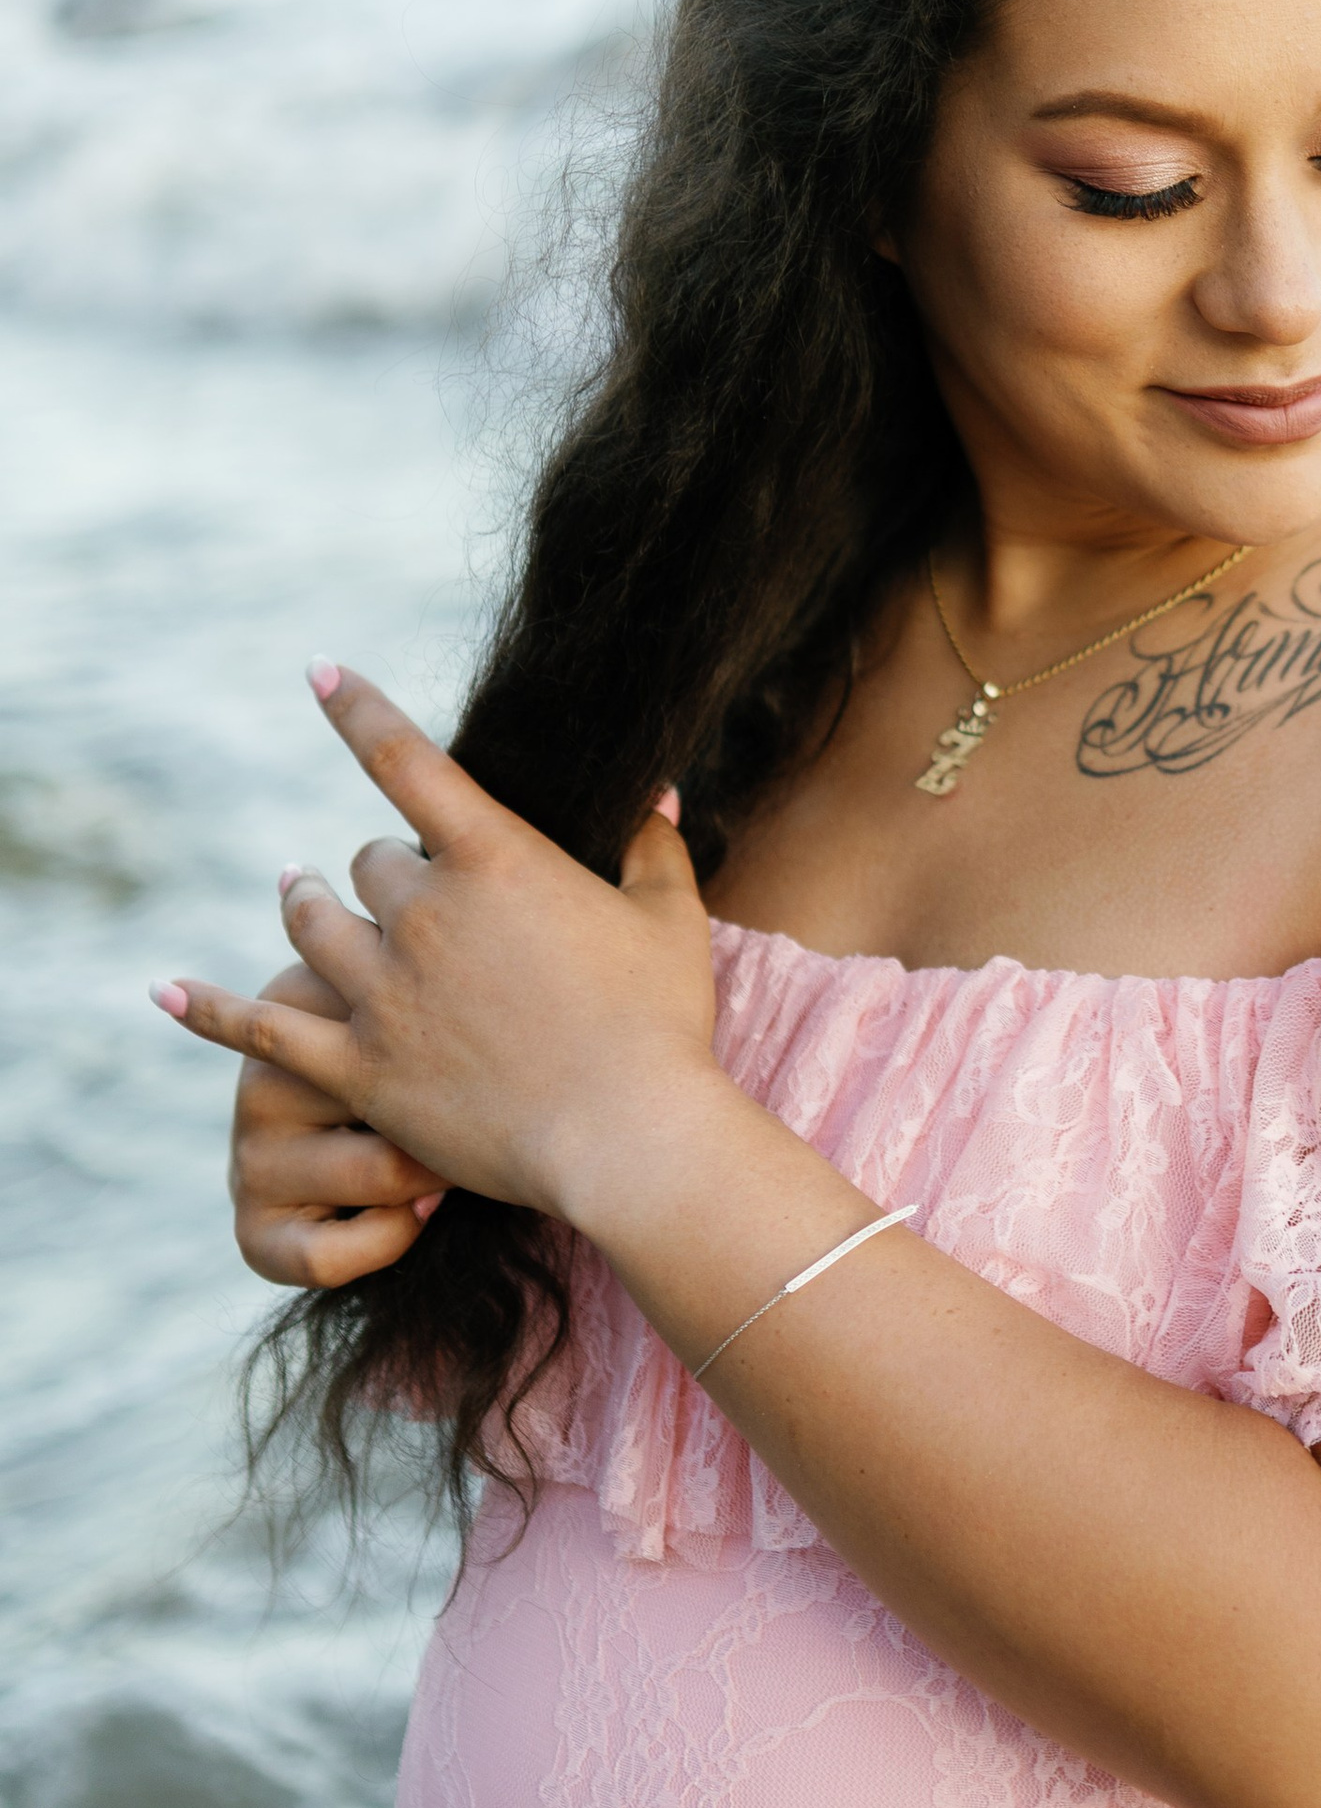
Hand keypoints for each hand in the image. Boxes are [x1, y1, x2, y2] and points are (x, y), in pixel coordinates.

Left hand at [157, 666, 723, 1226]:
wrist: (626, 1135)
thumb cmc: (659, 1024)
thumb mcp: (669, 920)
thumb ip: (653, 848)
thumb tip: (657, 789)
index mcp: (494, 860)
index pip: (405, 757)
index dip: (355, 707)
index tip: (317, 671)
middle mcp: (422, 913)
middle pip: (367, 863)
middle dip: (384, 872)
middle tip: (406, 892)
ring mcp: (382, 993)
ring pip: (313, 927)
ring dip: (307, 907)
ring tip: (299, 897)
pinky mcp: (358, 1067)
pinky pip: (262, 1029)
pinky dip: (208, 1008)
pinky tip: (164, 989)